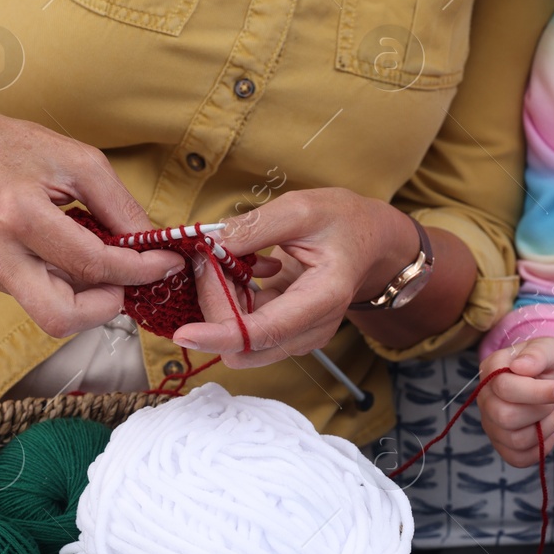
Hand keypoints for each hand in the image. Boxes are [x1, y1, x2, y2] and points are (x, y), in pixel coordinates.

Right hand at [0, 97, 181, 337]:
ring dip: (88, 298)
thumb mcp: (78, 161)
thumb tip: (151, 243)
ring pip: (50, 315)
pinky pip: (38, 296)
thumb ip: (120, 206)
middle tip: (127, 281)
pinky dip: (66, 285)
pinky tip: (70, 257)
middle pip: (60, 316)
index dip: (139, 270)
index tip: (162, 263)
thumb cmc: (10, 149)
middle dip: (106, 307)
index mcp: (19, 213)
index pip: (92, 263)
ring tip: (102, 265)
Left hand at [167, 189, 410, 367]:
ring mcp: (300, 335)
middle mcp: (312, 328)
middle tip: (210, 259)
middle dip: (214, 308)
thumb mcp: (301, 208)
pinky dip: (230, 302)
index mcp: (324, 297)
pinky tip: (241, 271)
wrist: (369, 239)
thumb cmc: (343, 221)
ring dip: (220, 303)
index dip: (220, 335)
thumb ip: (253, 226)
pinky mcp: (286, 333)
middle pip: (244, 345)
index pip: (264, 333)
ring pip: (239, 340)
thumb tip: (209, 246)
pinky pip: (244, 330)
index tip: (184, 332)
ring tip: (230, 260)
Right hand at [476, 338, 553, 466]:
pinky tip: (547, 431)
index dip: (538, 393)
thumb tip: (520, 366)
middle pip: (504, 416)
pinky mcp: (503, 444)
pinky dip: (541, 448)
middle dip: (541, 411)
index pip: (504, 388)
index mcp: (493, 368)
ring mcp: (492, 422)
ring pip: (514, 439)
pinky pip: (517, 458)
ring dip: (545, 428)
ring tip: (552, 413)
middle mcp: (486, 396)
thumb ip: (539, 354)